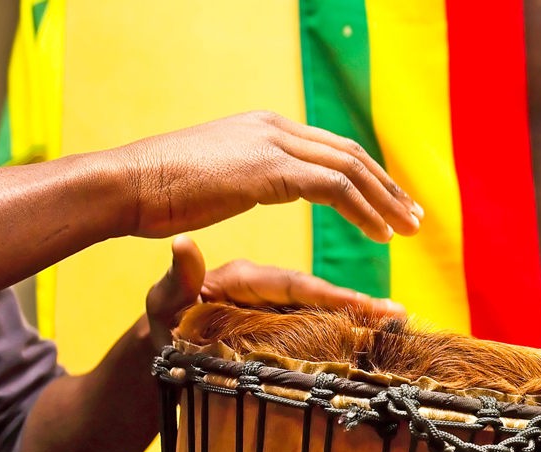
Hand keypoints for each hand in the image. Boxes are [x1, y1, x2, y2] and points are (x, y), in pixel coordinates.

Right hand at [115, 111, 422, 242]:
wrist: (125, 186)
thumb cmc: (158, 193)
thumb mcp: (213, 177)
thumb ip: (244, 174)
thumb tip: (251, 181)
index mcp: (263, 128)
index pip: (330, 148)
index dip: (366, 176)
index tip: (391, 202)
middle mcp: (273, 128)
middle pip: (349, 153)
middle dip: (387, 186)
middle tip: (415, 216)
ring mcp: (272, 144)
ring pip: (349, 168)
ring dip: (385, 200)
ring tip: (408, 229)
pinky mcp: (269, 169)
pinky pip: (334, 188)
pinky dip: (363, 210)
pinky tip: (379, 234)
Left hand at [144, 235, 405, 349]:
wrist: (158, 325)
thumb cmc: (163, 322)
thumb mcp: (164, 303)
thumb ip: (178, 279)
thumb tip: (184, 245)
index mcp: (245, 277)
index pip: (295, 286)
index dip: (331, 297)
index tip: (368, 308)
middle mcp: (265, 281)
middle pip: (319, 286)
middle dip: (359, 299)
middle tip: (399, 312)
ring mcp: (272, 294)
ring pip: (321, 294)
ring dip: (358, 304)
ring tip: (396, 315)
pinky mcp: (274, 307)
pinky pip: (312, 308)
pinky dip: (342, 309)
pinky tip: (370, 317)